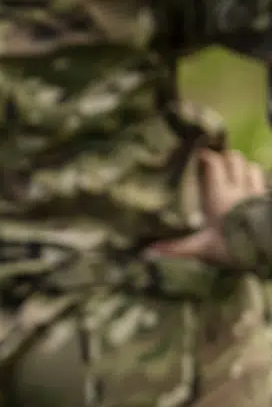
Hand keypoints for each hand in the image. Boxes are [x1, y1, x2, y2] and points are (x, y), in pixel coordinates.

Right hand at [147, 149, 266, 263]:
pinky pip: (263, 181)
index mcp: (219, 196)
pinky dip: (255, 179)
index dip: (205, 155)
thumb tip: (147, 251)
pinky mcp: (267, 200)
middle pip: (235, 159)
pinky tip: (248, 186)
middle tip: (215, 162)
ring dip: (242, 167)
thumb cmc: (230, 248)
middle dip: (225, 157)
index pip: (214, 164)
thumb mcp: (201, 248)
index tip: (196, 154)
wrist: (263, 252)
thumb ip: (175, 247)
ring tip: (232, 172)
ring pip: (252, 167)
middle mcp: (238, 190)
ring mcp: (255, 193)